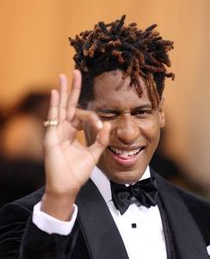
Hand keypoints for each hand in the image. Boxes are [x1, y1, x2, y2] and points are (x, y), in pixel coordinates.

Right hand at [41, 70, 110, 219]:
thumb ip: (101, 140)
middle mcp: (63, 130)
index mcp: (72, 133)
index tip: (101, 127)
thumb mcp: (94, 154)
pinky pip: (53, 118)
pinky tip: (57, 92)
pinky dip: (55, 105)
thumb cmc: (78, 172)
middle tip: (77, 72)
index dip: (94, 119)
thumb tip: (109, 124)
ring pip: (60, 107)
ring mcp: (56, 132)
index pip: (81, 116)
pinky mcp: (51, 137)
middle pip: (68, 105)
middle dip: (73, 89)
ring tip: (65, 75)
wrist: (67, 186)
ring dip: (63, 91)